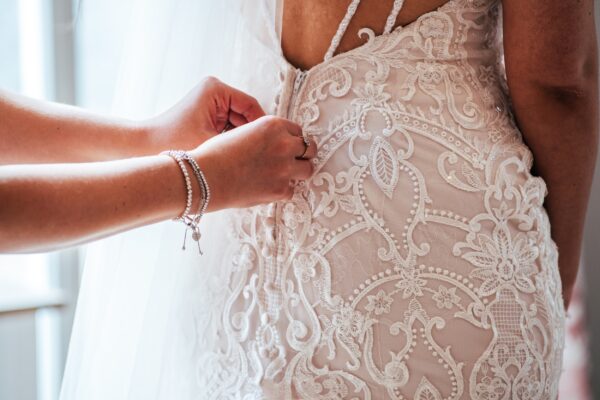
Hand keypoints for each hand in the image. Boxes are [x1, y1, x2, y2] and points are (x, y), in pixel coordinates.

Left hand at [146, 77, 265, 150]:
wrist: (143, 147)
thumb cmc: (172, 142)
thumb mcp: (211, 143)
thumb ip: (240, 144)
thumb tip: (267, 147)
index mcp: (216, 89)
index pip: (252, 107)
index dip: (263, 129)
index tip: (272, 147)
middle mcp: (215, 91)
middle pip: (247, 115)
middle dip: (253, 136)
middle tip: (264, 158)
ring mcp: (212, 103)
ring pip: (240, 124)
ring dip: (243, 141)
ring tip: (250, 160)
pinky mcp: (208, 115)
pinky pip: (229, 128)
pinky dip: (232, 142)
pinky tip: (237, 158)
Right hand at [190, 116, 317, 209]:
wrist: (206, 177)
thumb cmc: (216, 154)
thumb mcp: (243, 132)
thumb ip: (264, 135)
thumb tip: (275, 144)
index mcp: (273, 125)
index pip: (297, 131)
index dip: (292, 139)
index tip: (288, 146)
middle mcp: (283, 144)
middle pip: (310, 148)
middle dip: (303, 154)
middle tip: (294, 160)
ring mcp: (285, 168)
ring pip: (308, 169)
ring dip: (299, 172)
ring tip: (286, 175)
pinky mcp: (281, 189)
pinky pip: (292, 190)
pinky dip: (283, 190)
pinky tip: (269, 188)